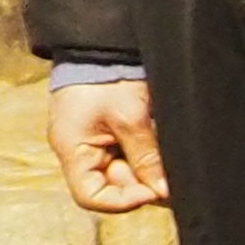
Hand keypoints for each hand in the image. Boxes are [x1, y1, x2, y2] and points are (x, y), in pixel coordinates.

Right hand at [45, 78, 169, 212]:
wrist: (103, 43)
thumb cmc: (108, 75)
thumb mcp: (130, 118)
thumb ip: (146, 157)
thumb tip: (162, 192)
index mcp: (73, 150)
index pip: (91, 197)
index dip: (123, 202)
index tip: (152, 190)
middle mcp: (79, 151)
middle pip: (112, 187)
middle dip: (142, 184)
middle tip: (171, 177)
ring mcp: (93, 142)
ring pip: (125, 173)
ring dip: (148, 170)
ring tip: (167, 158)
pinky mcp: (108, 133)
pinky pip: (128, 156)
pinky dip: (146, 156)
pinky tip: (160, 147)